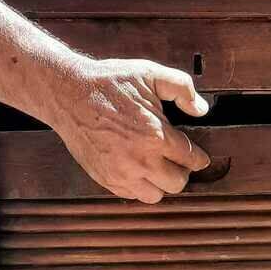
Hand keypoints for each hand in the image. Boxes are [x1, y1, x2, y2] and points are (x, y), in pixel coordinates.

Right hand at [49, 56, 210, 202]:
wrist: (69, 94)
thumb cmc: (109, 83)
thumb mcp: (149, 73)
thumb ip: (181, 88)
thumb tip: (201, 109)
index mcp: (156, 136)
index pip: (191, 159)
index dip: (199, 158)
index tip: (199, 157)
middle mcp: (141, 160)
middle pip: (177, 183)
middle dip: (181, 172)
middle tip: (177, 161)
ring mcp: (122, 173)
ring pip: (156, 195)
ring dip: (161, 183)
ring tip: (158, 167)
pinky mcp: (106, 179)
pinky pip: (133, 195)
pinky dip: (140, 186)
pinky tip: (138, 170)